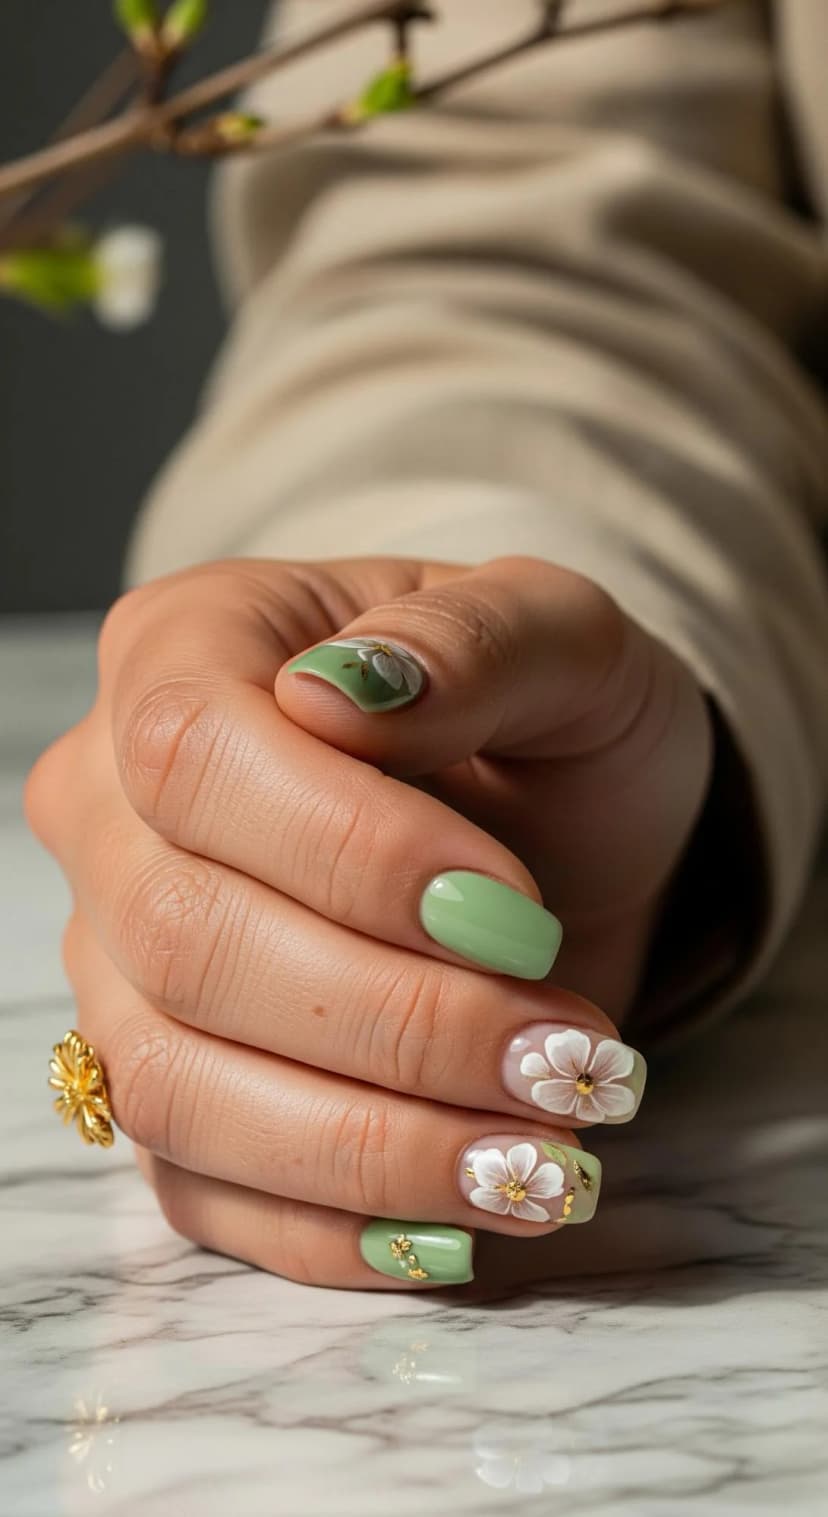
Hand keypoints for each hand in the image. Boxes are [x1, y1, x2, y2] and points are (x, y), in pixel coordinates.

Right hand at [27, 554, 709, 1288]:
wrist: (549, 827)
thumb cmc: (545, 716)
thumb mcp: (564, 638)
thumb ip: (477, 641)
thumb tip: (347, 692)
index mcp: (185, 651)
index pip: (196, 757)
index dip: (349, 853)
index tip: (518, 915)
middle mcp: (114, 807)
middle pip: (184, 939)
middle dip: (396, 1022)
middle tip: (566, 1059)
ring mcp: (119, 957)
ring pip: (176, 1085)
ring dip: (374, 1145)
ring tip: (542, 1156)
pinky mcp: (169, 1079)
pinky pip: (199, 1187)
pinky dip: (332, 1229)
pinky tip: (462, 1224)